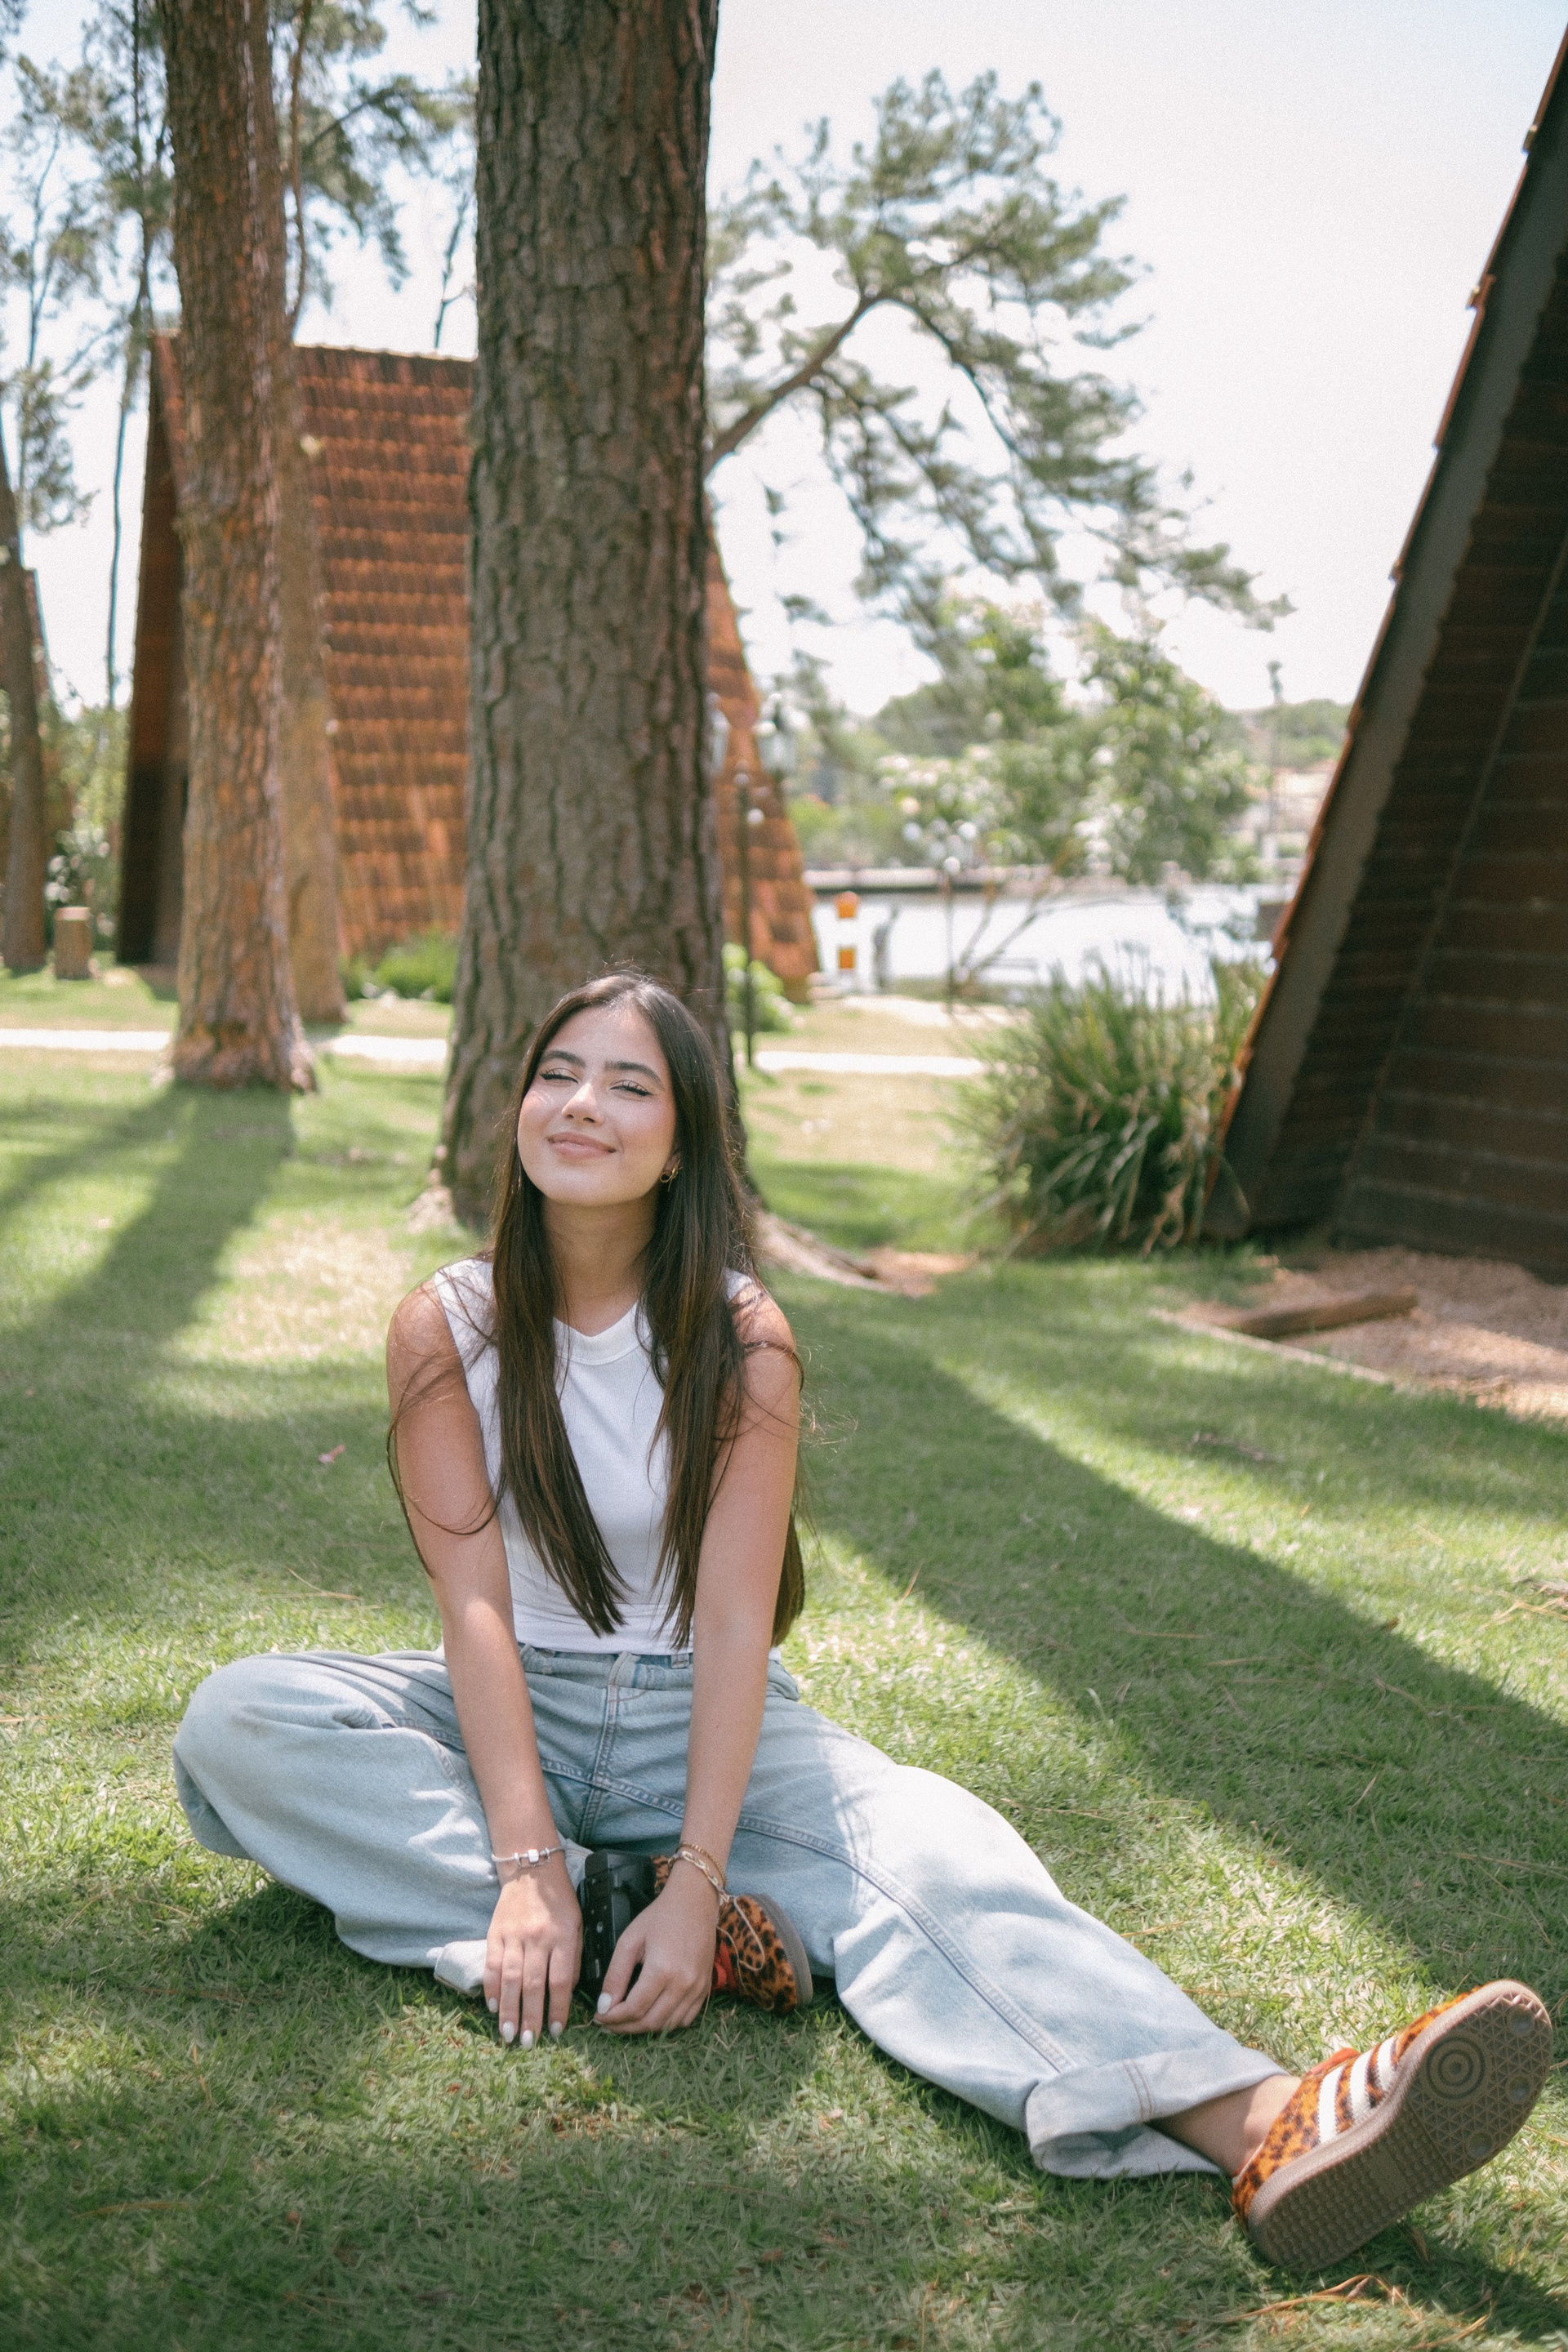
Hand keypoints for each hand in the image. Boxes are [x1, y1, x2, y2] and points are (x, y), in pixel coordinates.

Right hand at [484, 1854, 580, 2046]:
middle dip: (530, 2017)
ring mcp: (514, 1935)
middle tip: (527, 2043)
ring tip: (507, 2035)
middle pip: (533, 1984)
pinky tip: (492, 2007)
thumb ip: (573, 1958)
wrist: (532, 1870)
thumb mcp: (578, 1925)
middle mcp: (538, 1938)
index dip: (557, 2008)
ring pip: (510, 1979)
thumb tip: (565, 1994)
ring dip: (508, 2010)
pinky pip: (492, 1965)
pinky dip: (491, 1988)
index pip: (560, 1980)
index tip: (556, 2032)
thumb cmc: (560, 1902)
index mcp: (563, 1936)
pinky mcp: (495, 1933)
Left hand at [596, 1861, 718, 2034]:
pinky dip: (666, 2024)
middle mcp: (683, 1984)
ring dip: (644, 2029)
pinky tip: (651, 2015)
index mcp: (662, 1970)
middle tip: (608, 2024)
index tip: (599, 2017)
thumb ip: (615, 1975)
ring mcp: (697, 1988)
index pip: (634, 2009)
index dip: (613, 2018)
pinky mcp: (706, 1989)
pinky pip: (685, 2019)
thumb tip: (604, 2005)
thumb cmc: (660, 1917)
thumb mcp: (630, 1940)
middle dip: (624, 2028)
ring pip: (667, 2025)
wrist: (695, 1902)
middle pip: (650, 2022)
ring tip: (626, 2022)